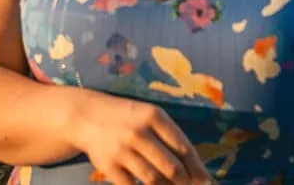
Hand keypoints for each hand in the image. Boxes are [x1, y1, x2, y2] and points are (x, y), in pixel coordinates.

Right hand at [68, 90, 212, 184]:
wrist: (85, 115)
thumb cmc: (126, 117)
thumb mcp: (149, 116)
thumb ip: (171, 138)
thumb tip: (197, 172)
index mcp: (154, 116)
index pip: (184, 149)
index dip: (199, 170)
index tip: (208, 184)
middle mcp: (138, 131)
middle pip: (172, 169)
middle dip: (185, 184)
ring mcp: (122, 150)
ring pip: (154, 180)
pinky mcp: (108, 166)